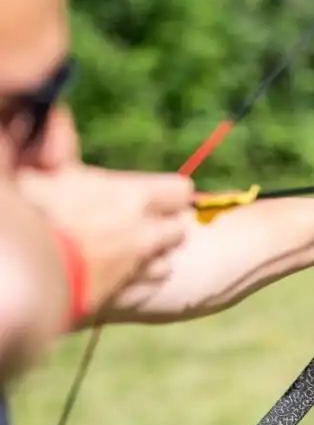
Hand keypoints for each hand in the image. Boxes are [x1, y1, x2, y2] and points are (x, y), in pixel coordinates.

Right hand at [17, 164, 193, 316]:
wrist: (20, 276)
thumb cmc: (30, 215)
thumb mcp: (42, 172)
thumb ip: (59, 150)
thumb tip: (59, 122)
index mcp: (135, 198)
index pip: (182, 191)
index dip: (167, 192)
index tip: (148, 194)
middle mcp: (145, 236)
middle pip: (179, 230)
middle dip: (161, 226)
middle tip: (130, 223)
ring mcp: (136, 272)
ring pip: (164, 265)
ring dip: (150, 259)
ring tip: (119, 252)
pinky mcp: (122, 301)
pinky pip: (142, 291)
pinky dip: (133, 285)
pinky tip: (111, 278)